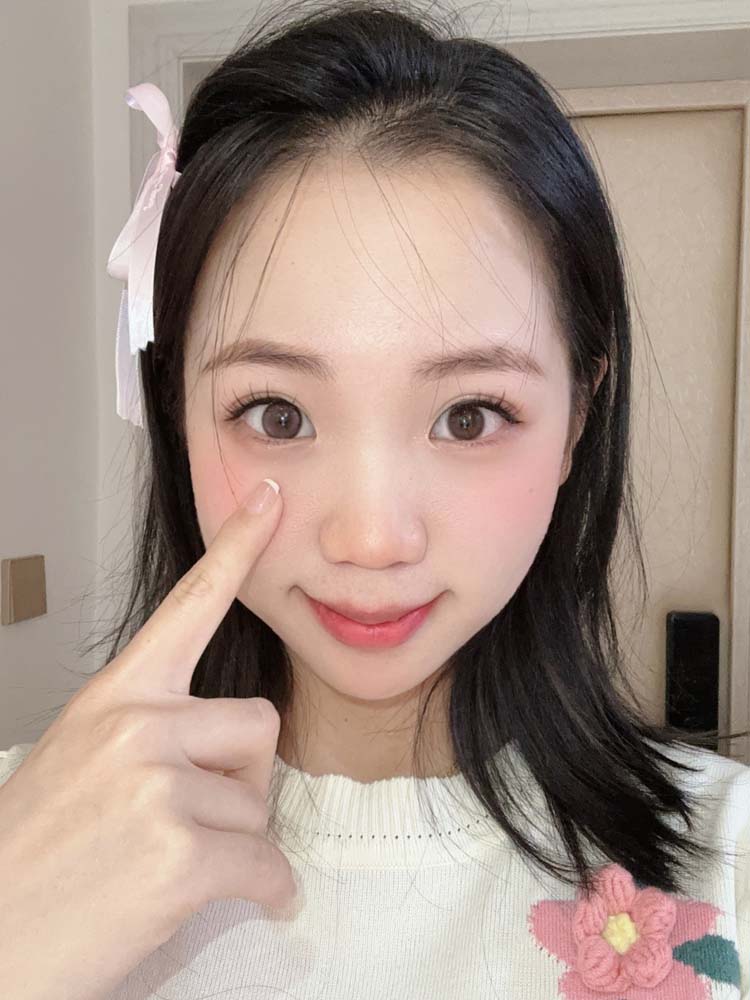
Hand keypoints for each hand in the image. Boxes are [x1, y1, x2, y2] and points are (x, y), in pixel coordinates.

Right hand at [0, 478, 291, 999]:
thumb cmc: (33, 856)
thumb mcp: (80, 761)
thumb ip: (149, 730)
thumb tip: (219, 742)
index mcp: (115, 697)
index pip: (190, 606)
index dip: (236, 549)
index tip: (270, 500)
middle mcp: (137, 725)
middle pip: (259, 723)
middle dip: (242, 776)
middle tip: (188, 821)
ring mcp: (157, 785)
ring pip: (259, 801)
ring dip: (235, 841)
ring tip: (168, 865)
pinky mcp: (179, 853)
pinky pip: (267, 863)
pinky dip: (264, 890)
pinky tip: (234, 900)